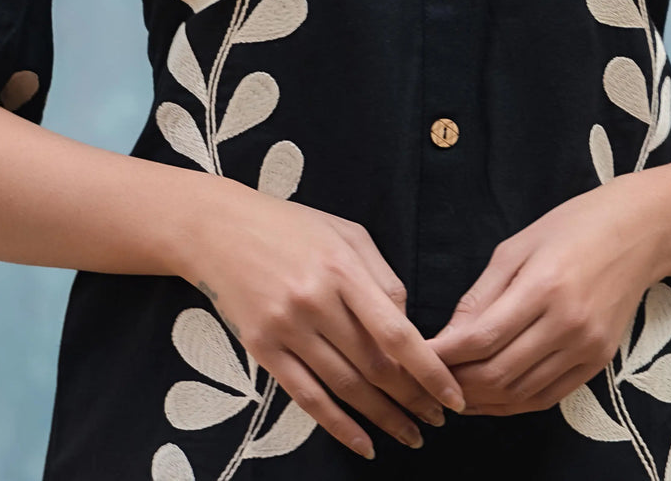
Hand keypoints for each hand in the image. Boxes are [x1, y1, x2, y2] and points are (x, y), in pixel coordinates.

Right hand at [180, 179, 464, 459]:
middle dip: (412, 399)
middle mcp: (316, 301)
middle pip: (374, 367)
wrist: (218, 229)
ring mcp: (286, 328)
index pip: (397, 332)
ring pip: (345, 387)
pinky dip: (338, 427)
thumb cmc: (291, 226)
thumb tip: (408, 324)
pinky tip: (364, 443)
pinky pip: (306, 398)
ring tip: (410, 434)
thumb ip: (382, 276)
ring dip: (383, 418)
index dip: (429, 370)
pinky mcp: (262, 350)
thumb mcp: (345, 232)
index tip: (453, 395)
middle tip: (437, 419)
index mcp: (343, 268)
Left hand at [429, 178, 665, 415]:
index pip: (481, 338)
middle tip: (431, 377)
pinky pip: (548, 397)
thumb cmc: (573, 227)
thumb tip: (448, 337)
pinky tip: (492, 397)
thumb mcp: (518, 246)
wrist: (639, 232)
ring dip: (482, 399)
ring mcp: (587, 347)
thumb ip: (482, 295)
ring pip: (521, 393)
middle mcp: (568, 324)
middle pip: (498, 373)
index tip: (419, 356)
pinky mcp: (599, 362)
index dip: (444, 354)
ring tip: (455, 391)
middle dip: (457, 381)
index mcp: (544, 286)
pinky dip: (515, 404)